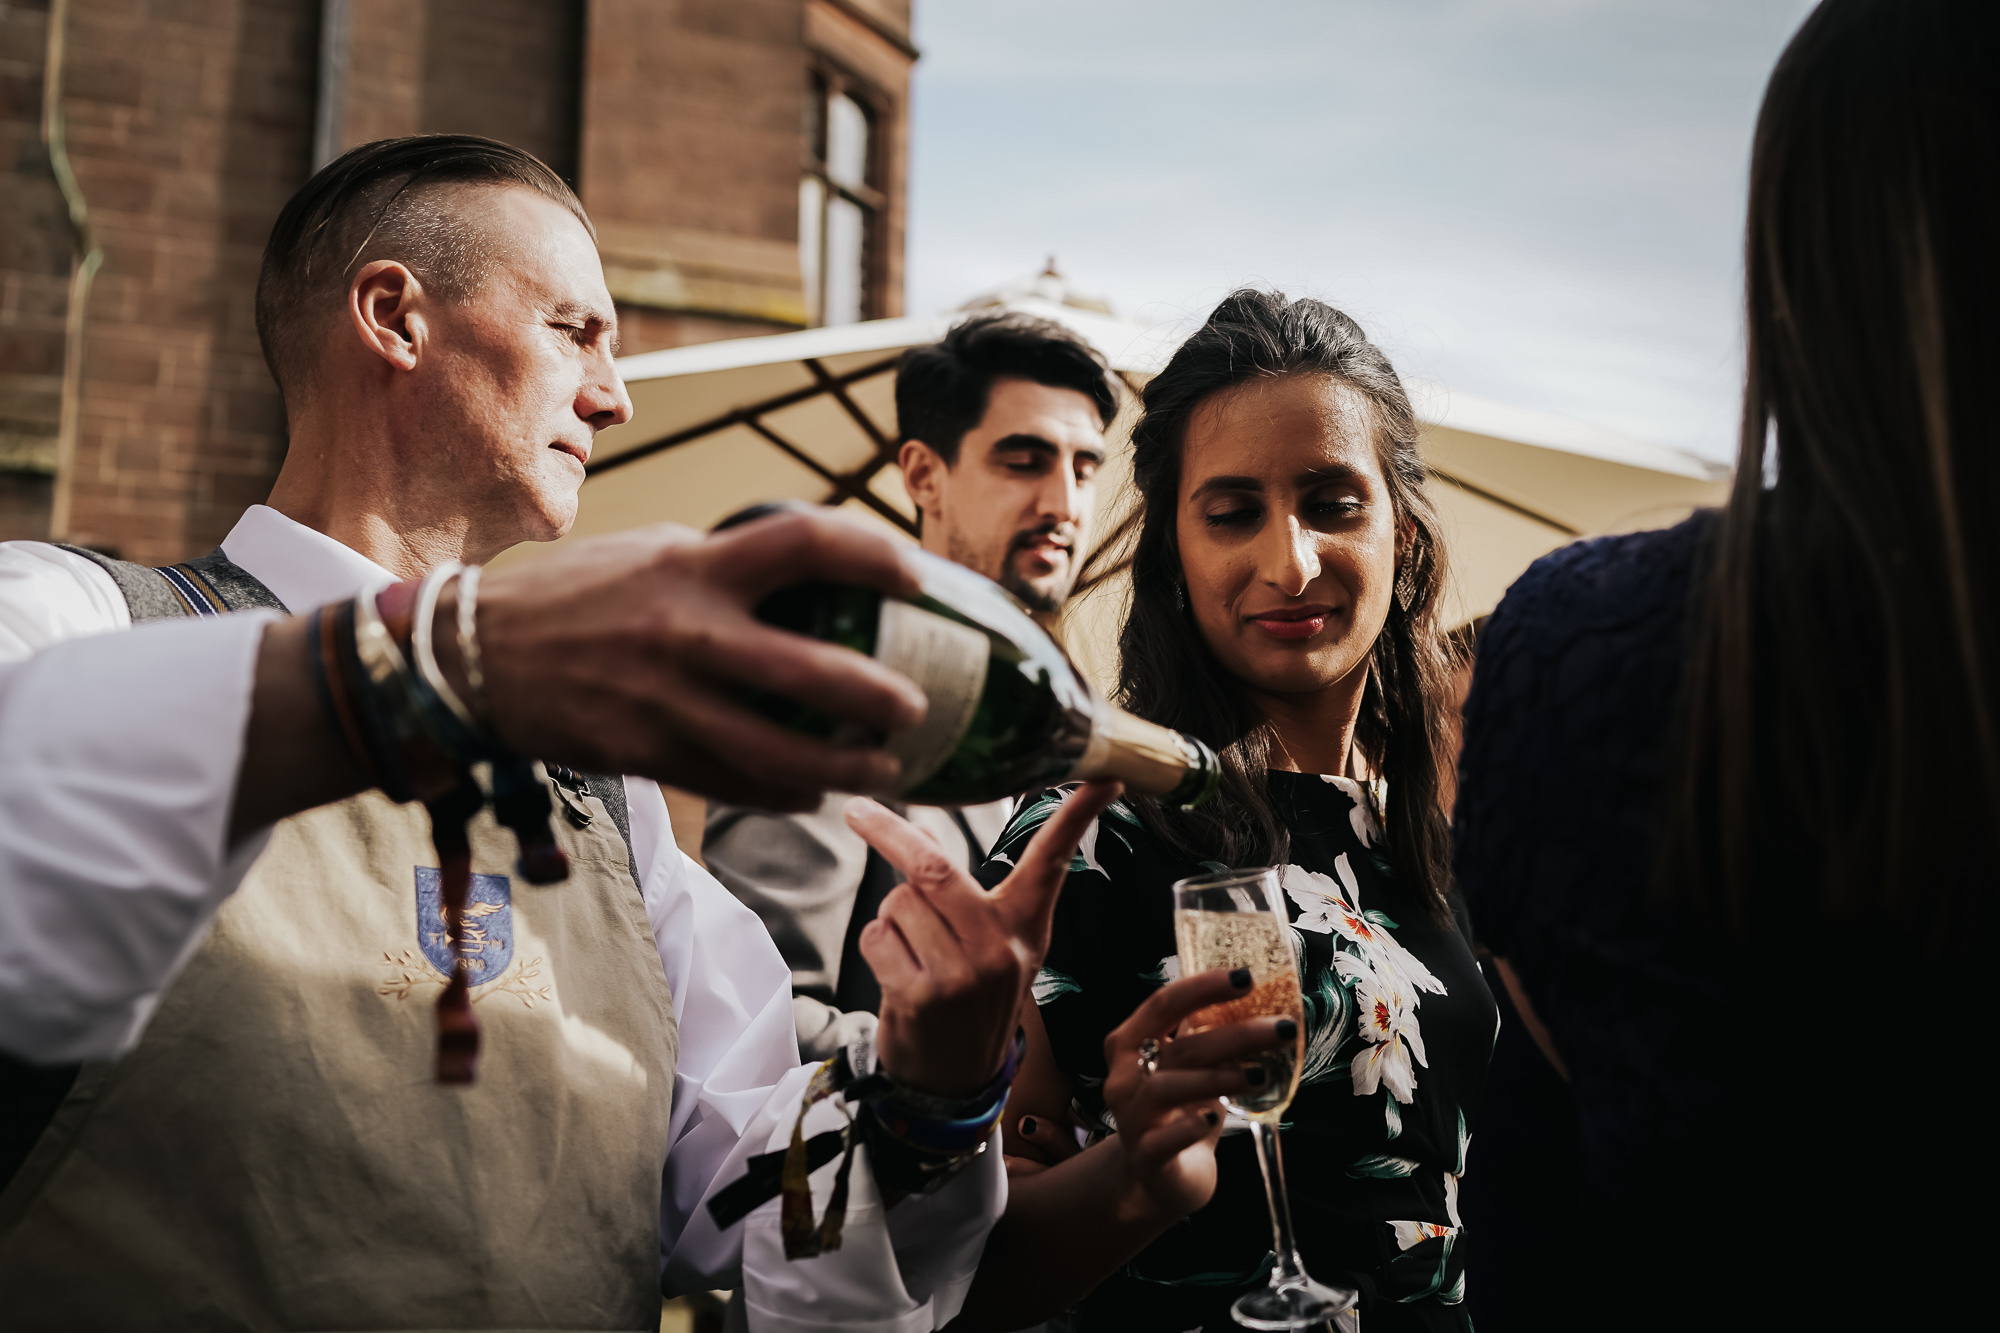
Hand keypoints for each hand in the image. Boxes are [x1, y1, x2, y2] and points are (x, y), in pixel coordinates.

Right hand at [455, 508, 927, 810]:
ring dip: (846, 767)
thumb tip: (805, 570)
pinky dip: (784, 794)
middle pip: (815, 671)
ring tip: (884, 767)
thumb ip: (723, 561)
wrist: (471, 659)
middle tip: (915, 706)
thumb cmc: (571, 595)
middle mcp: (686, 633)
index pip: (805, 544)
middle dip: (880, 697)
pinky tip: (814, 793)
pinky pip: (735, 785)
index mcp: (692, 566)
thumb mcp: (649, 551)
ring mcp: (667, 702)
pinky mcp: (647, 754)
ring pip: (782, 752)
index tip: (914, 578)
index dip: (873, 558)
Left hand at [845, 781, 1121, 1096]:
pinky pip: (877, 937)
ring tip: (913, 951)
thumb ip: (967, 892)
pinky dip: (876, 946)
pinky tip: (899, 975)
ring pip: (898, 902)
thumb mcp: (992, 945)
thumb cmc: (970, 1000)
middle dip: (888, 834)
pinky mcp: (921, 996)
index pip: (1052, 862)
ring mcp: (961, 975)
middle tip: (858, 812)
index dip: (1076, 818)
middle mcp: (1000, 948)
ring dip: (891, 916)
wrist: (954, 1081)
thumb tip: (920, 832)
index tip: (1104, 778)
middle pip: (936, 868)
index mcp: (1025, 927)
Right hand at [1098, 967, 1292, 1220]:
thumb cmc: (1179, 1111)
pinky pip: (1163, 1140)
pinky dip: (1190, 1127)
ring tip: (1259, 1075)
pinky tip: (1217, 1117)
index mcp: (1131, 1044)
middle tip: (1280, 1028)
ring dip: (1217, 1078)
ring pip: (1166, 1088)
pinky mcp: (1145, 1157)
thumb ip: (1210, 1035)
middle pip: (1179, 1047)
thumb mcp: (1192, 1068)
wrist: (1160, 1177)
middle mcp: (1125, 1077)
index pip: (1163, 1004)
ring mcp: (1131, 1118)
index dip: (1202, 987)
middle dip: (1234, 1034)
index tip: (1245, 977)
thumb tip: (1259, 998)